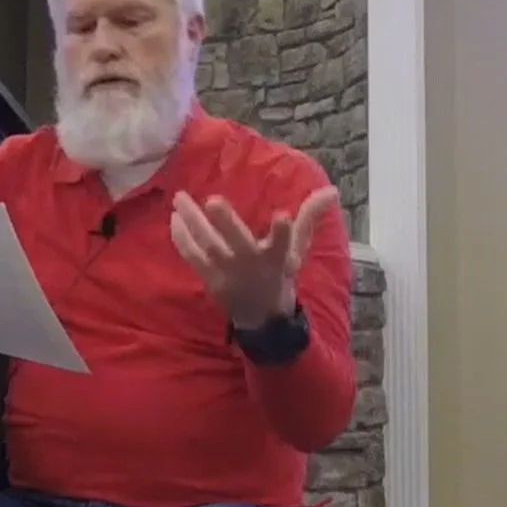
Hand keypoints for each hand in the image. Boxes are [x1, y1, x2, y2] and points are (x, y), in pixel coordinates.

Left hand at [170, 186, 338, 328]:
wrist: (262, 316)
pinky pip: (193, 257)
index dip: (283, 230)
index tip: (281, 214)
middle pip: (239, 243)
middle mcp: (252, 264)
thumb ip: (309, 218)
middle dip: (227, 222)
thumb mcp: (297, 249)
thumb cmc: (279, 273)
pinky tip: (175, 218)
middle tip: (213, 200)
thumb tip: (331, 190)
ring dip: (193, 222)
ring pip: (209, 245)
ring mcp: (229, 273)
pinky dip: (182, 238)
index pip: (284, 242)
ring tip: (179, 198)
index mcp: (278, 256)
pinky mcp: (210, 279)